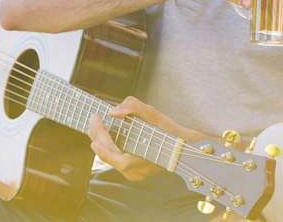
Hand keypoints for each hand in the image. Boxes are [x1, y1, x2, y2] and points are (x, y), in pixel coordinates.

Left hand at [87, 96, 205, 181]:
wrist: (188, 150)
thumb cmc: (172, 134)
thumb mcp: (154, 115)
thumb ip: (133, 108)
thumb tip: (113, 111)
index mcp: (132, 161)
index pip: (105, 147)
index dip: (97, 131)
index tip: (95, 116)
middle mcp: (131, 172)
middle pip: (104, 154)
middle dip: (97, 135)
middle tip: (94, 120)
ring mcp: (133, 175)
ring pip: (109, 158)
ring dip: (103, 142)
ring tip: (100, 126)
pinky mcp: (136, 172)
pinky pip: (117, 160)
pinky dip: (111, 147)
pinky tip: (111, 136)